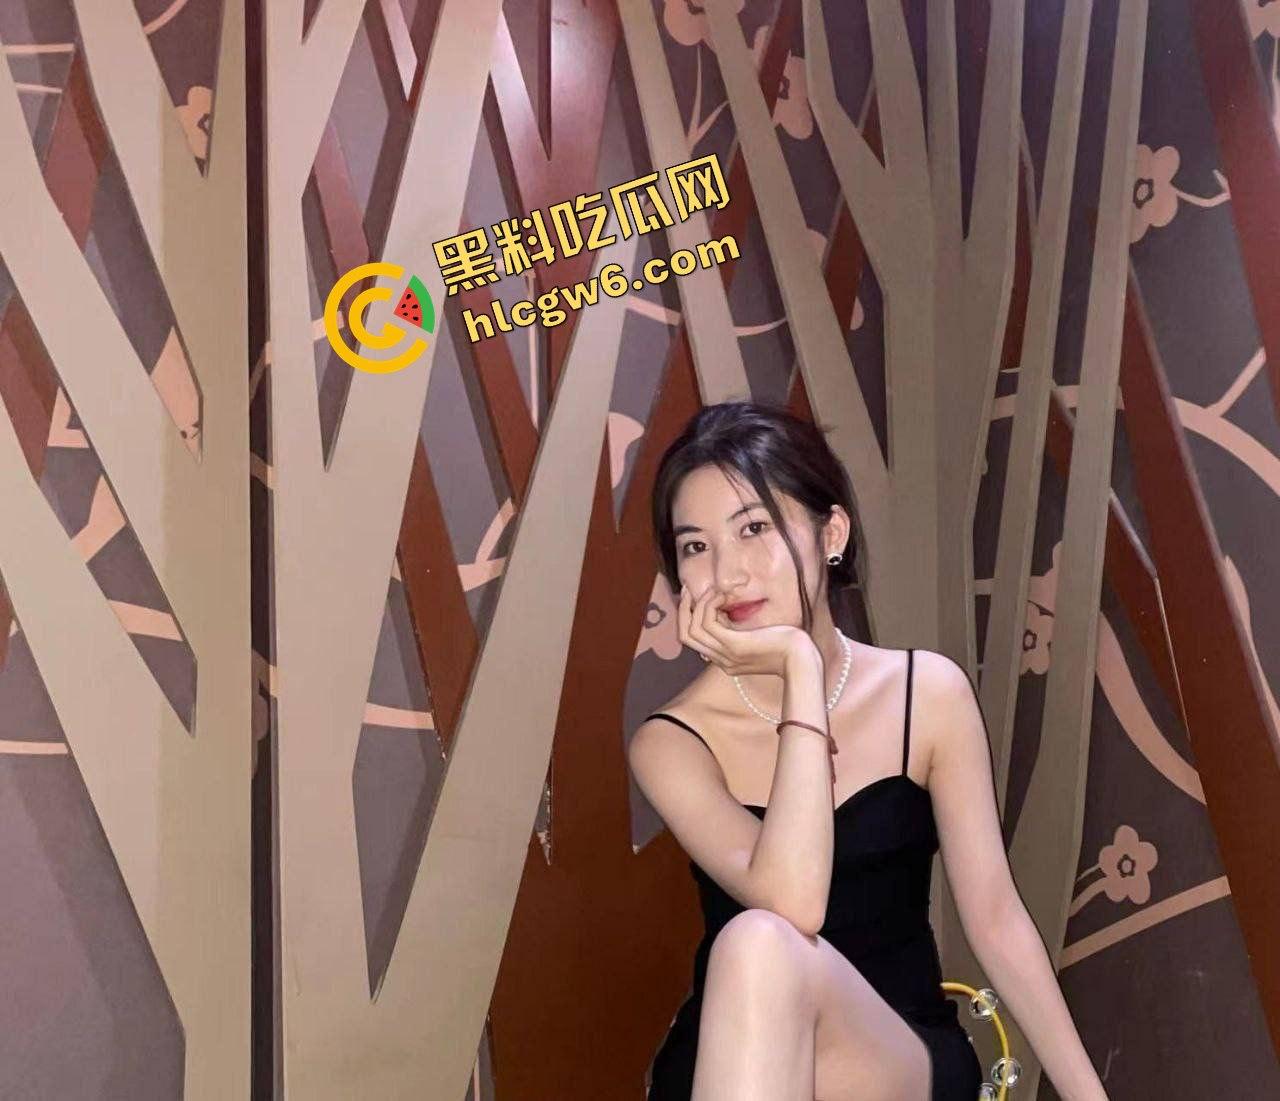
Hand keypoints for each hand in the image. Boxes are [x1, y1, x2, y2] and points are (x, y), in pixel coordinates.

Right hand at [677, 585, 815, 678]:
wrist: (802, 660)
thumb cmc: (788, 646)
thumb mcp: (758, 638)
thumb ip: (740, 631)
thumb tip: (726, 612)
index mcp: (726, 660)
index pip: (694, 641)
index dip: (690, 617)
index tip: (695, 598)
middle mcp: (722, 660)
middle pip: (685, 636)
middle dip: (683, 610)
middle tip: (687, 590)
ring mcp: (727, 654)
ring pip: (693, 629)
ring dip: (698, 605)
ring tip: (713, 591)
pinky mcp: (735, 645)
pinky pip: (708, 622)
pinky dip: (710, 605)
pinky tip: (722, 595)